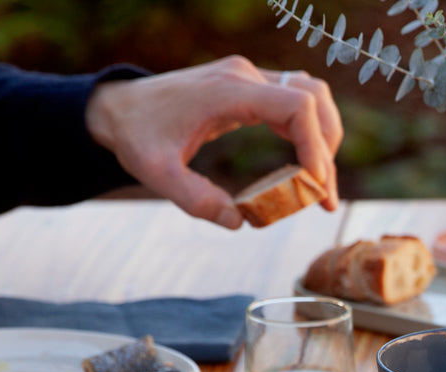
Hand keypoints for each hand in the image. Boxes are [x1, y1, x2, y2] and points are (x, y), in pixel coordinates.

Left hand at [86, 55, 342, 227]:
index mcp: (228, 91)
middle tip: (323, 197)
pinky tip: (304, 167)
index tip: (315, 184)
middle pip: (313, 99)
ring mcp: (249, 77)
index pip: (297, 106)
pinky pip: (296, 101)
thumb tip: (238, 221)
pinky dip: (309, 131)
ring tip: (319, 183)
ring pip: (311, 96)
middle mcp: (245, 76)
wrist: (119, 108)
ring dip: (324, 137)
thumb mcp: (155, 172)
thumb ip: (194, 198)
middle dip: (326, 149)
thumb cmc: (137, 136)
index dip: (315, 145)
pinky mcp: (250, 87)